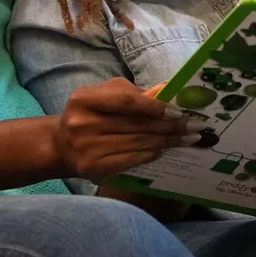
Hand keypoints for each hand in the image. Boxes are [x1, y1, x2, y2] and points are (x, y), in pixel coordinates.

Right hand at [53, 79, 195, 179]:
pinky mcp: (94, 167)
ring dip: (167, 141)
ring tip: (188, 139)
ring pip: (138, 143)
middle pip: (136, 124)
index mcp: (84, 98)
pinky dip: (152, 154)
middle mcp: (83, 123)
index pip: (126, 101)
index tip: (179, 111)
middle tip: (195, 126)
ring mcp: (87, 147)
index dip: (155, 106)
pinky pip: (132, 159)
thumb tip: (170, 88)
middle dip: (170, 126)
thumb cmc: (89, 115)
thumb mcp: (106, 97)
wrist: (61, 146)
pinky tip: (165, 150)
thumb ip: (135, 93)